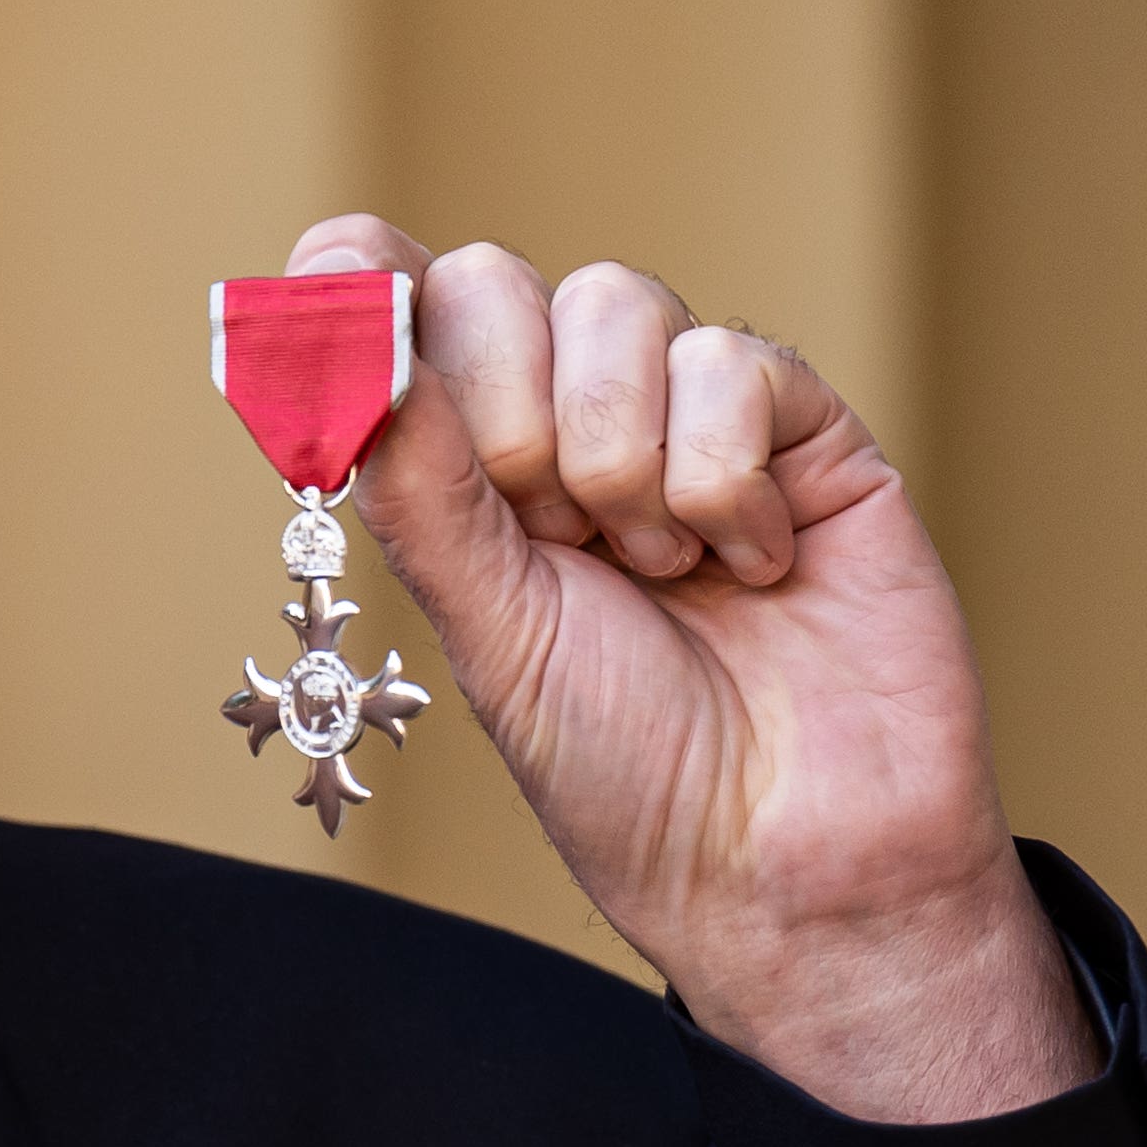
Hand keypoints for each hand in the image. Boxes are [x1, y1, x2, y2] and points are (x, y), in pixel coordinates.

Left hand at [300, 216, 1095, 1123]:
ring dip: (620, 462)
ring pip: (615, 304)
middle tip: (551, 537)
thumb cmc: (629, 770)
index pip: (399, 312)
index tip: (340, 289)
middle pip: (493, 285)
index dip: (364, 286)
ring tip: (659, 573)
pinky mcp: (808, 431)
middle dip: (504, 419)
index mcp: (467, 478)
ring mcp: (691, 418)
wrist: (790, 862)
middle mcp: (572, 427)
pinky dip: (724, 481)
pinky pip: (733, 359)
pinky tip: (750, 566)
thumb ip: (414, 473)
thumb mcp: (485, 627)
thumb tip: (337, 313)